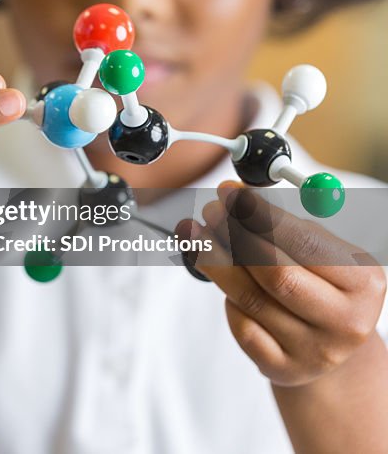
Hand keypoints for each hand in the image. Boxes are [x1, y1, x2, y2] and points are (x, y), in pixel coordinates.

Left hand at [180, 181, 386, 386]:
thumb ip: (285, 225)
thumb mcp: (320, 253)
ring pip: (251, 300)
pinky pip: (242, 326)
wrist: (328, 344)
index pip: (306, 244)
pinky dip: (227, 298)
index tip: (230, 193)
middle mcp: (346, 322)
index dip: (261, 216)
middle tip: (210, 211)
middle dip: (236, 237)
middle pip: (277, 276)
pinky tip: (220, 278)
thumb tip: (237, 195)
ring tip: (197, 234)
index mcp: (364, 283)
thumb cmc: (320, 285)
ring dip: (216, 261)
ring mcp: (315, 352)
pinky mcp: (284, 369)